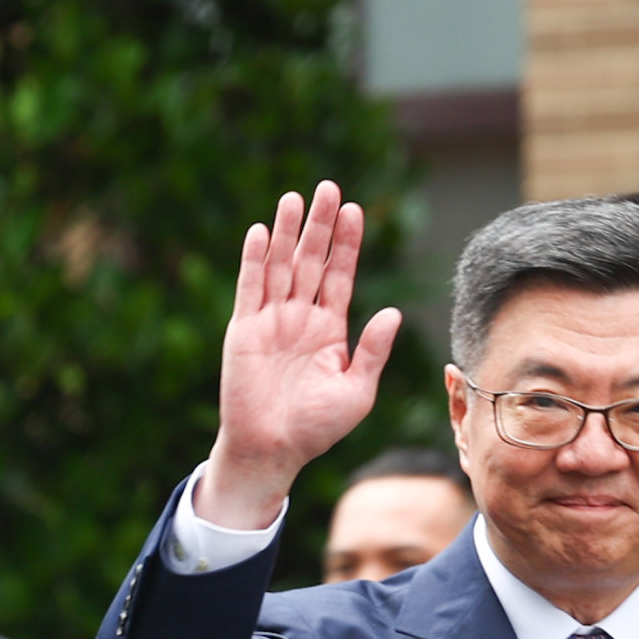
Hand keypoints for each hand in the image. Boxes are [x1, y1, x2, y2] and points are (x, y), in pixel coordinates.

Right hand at [199, 182, 402, 531]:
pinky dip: (255, 261)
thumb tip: (393, 312)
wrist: (272, 450)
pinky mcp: (245, 331)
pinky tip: (261, 232)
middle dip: (319, 226)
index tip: (354, 210)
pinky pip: (250, 289)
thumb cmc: (316, 428)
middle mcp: (300, 318)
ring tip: (294, 198)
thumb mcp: (357, 391)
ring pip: (280, 267)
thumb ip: (373, 351)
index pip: (340, 275)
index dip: (347, 243)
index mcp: (329, 329)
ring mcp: (271, 321)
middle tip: (328, 188)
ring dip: (287, 233)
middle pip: (311, 261)